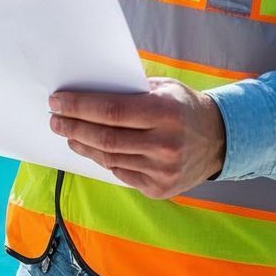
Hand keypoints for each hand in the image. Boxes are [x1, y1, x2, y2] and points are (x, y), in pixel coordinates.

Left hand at [49, 77, 226, 198]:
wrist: (220, 141)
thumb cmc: (184, 107)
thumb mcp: (164, 88)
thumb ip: (131, 90)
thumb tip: (87, 89)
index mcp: (166, 113)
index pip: (111, 111)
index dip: (79, 107)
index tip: (57, 101)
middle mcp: (165, 144)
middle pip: (105, 138)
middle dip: (73, 126)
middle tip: (55, 119)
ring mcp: (163, 170)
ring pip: (109, 158)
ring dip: (83, 145)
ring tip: (69, 133)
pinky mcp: (160, 188)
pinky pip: (120, 173)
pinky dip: (103, 160)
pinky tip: (92, 149)